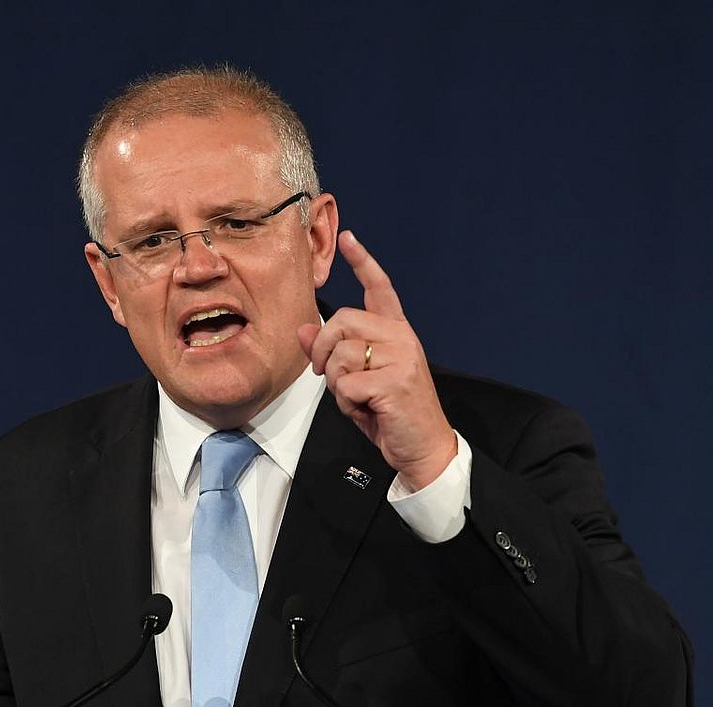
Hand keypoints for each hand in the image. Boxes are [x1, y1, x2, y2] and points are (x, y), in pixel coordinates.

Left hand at [297, 230, 456, 490]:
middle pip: (342, 321)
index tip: (348, 238)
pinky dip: (347, 404)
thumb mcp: (357, 381)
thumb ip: (333, 354)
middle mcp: (401, 339)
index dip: (363, 262)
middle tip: (325, 375)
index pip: (380, 289)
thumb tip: (304, 331)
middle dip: (322, 350)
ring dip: (338, 384)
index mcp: (396, 333)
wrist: (423, 447)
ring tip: (358, 399)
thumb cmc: (390, 414)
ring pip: (341, 355)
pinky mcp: (394, 383)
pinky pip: (347, 385)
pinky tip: (366, 411)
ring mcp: (401, 359)